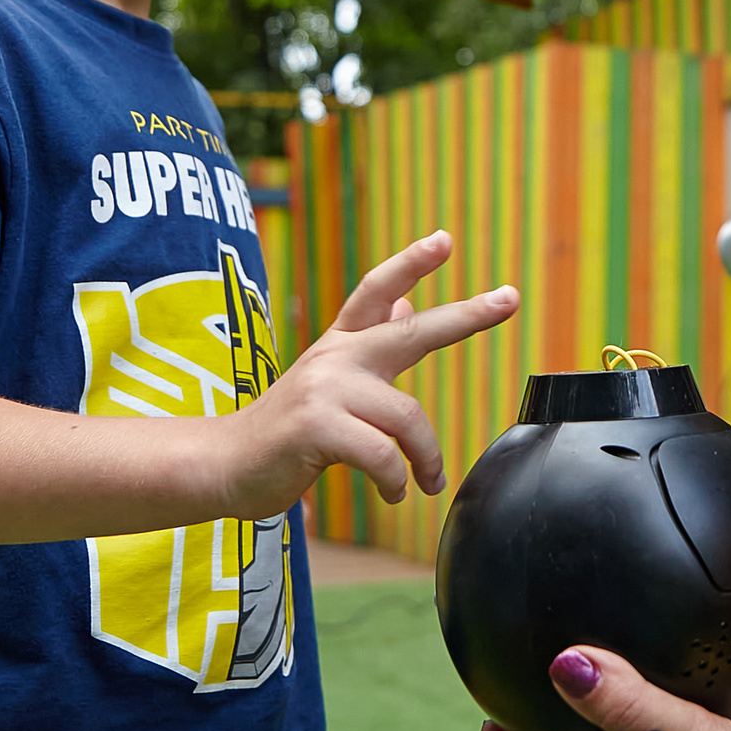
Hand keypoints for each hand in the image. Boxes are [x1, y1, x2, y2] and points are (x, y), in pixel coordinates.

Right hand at [223, 232, 516, 520]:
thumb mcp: (328, 378)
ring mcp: (324, 389)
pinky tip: (394, 491)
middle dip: (465, 315)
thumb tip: (408, 305)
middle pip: (410, 332)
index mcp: (339, 344)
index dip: (411, 263)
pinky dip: (396, 480)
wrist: (221, 465)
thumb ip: (368, 344)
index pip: (377, 291)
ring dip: (425, 456)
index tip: (445, 239)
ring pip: (406, 416)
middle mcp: (334, 356)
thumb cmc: (284, 430)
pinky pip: (382, 454)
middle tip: (509, 298)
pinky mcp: (316, 427)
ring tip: (427, 481)